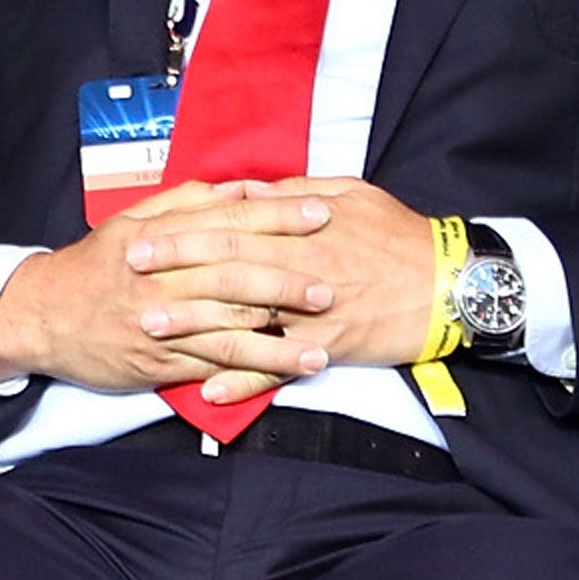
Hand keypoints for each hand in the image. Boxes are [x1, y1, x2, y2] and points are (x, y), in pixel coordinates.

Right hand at [0, 178, 334, 394]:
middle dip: (287, 285)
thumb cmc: (98, 263)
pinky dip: (246, 374)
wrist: (40, 315)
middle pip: (234, 279)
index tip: (322, 214)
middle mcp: (163, 280)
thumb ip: (192, 203)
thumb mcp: (136, 219)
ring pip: (226, 332)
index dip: (279, 217)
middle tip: (332, 289)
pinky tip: (279, 376)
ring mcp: (160, 325)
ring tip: (321, 351)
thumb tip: (244, 188)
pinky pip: (207, 368)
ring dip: (278, 345)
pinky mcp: (155, 363)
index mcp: (161, 237)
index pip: (230, 222)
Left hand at [124, 176, 436, 399]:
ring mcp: (314, 311)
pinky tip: (206, 390)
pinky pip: (279, 367)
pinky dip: (244, 380)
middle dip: (174, 270)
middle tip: (128, 273)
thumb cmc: (401, 235)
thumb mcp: (354, 195)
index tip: (144, 234)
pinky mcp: (329, 346)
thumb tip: (255, 189)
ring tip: (148, 328)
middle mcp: (303, 268)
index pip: (234, 225)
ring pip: (245, 317)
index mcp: (306, 228)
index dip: (185, 231)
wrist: (449, 283)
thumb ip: (299, 192)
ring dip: (193, 324)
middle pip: (227, 267)